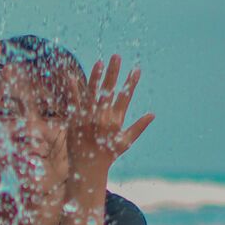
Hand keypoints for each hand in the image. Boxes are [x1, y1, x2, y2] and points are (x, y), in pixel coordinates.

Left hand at [66, 54, 153, 176]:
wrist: (87, 168)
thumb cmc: (107, 155)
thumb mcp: (125, 143)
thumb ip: (138, 127)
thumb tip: (152, 115)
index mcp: (115, 122)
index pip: (125, 98)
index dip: (131, 83)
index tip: (136, 69)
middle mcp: (101, 118)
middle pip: (108, 91)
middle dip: (113, 73)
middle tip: (116, 56)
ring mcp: (87, 119)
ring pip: (92, 93)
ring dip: (95, 77)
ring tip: (100, 62)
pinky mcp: (74, 121)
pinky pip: (74, 102)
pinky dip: (74, 89)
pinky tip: (73, 76)